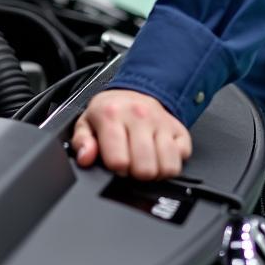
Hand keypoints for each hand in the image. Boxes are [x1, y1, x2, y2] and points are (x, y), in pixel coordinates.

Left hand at [70, 89, 191, 179]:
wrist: (134, 90)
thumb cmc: (109, 111)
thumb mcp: (86, 122)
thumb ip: (81, 142)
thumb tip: (85, 158)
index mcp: (111, 115)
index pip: (118, 161)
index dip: (116, 168)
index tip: (115, 162)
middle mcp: (139, 116)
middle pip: (145, 169)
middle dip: (136, 173)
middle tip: (131, 162)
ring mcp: (161, 122)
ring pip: (167, 167)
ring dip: (155, 171)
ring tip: (144, 160)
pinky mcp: (179, 128)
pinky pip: (183, 158)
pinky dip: (172, 162)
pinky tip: (158, 154)